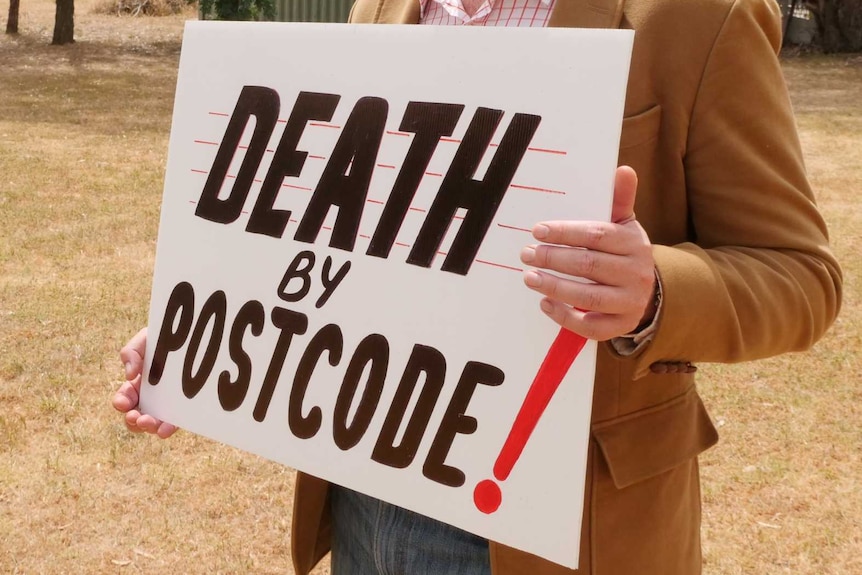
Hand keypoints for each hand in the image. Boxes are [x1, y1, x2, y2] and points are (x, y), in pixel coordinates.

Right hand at [112, 327, 177, 438]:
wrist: (191, 336)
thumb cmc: (163, 339)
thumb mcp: (144, 340)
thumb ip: (131, 352)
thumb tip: (129, 376)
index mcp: (137, 385)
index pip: (124, 399)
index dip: (121, 402)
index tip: (123, 403)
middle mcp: (150, 399)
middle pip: (135, 417)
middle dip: (133, 420)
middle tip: (137, 417)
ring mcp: (166, 406)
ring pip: (153, 424)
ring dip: (148, 427)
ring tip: (150, 424)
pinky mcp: (183, 410)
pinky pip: (173, 423)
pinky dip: (166, 429)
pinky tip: (164, 430)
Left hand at [520, 166, 656, 340]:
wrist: (647, 290)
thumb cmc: (624, 252)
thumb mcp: (625, 225)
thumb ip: (619, 200)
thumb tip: (622, 170)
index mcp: (634, 244)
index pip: (597, 236)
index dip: (566, 233)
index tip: (538, 231)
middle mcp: (636, 273)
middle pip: (589, 266)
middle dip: (553, 259)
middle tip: (527, 254)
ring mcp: (630, 302)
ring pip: (588, 297)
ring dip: (555, 287)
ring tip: (529, 277)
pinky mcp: (621, 325)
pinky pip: (591, 326)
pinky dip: (565, 317)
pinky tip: (545, 304)